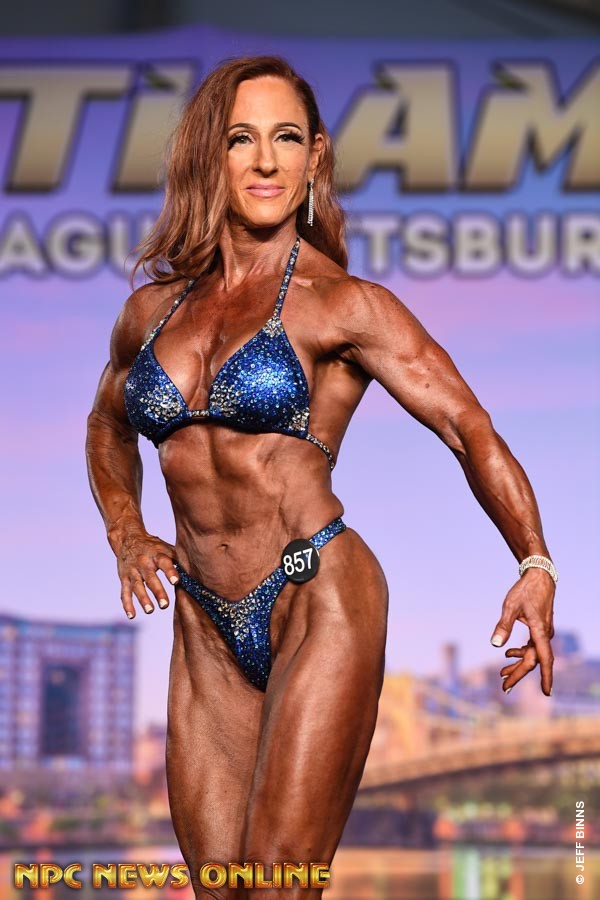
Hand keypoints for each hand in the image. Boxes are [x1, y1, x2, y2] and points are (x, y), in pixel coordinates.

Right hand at [114, 529, 179, 617]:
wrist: (128, 539)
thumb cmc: (153, 546)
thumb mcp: (165, 547)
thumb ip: (178, 558)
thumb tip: (197, 569)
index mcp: (156, 554)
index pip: (164, 563)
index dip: (170, 572)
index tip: (176, 581)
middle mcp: (143, 563)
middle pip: (150, 578)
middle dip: (158, 592)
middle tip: (165, 605)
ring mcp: (132, 571)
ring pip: (137, 586)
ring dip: (143, 599)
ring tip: (150, 611)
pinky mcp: (124, 578)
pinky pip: (124, 592)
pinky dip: (127, 604)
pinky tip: (132, 616)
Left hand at [490, 567, 554, 696]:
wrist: (538, 576)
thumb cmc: (525, 590)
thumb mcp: (510, 607)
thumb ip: (503, 626)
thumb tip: (495, 645)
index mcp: (540, 631)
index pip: (544, 659)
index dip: (546, 677)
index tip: (546, 693)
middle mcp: (544, 634)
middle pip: (533, 660)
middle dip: (518, 674)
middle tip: (504, 686)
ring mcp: (543, 632)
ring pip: (532, 654)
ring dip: (518, 664)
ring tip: (501, 673)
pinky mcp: (539, 628)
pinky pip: (532, 647)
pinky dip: (521, 652)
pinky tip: (508, 654)